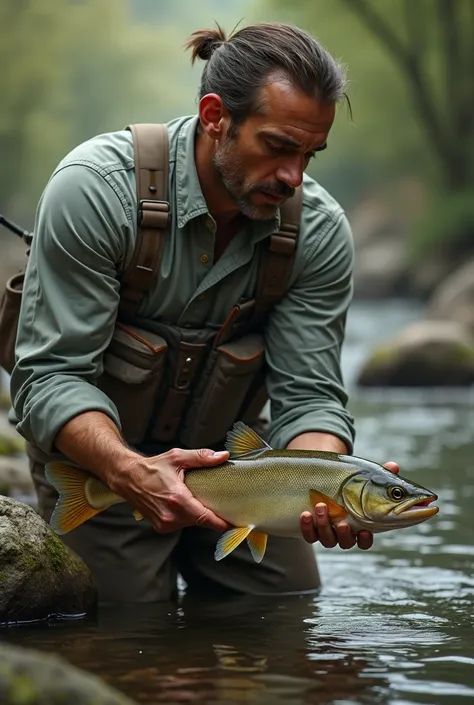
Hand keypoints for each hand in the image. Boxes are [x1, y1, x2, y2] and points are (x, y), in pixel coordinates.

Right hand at [113, 447, 230, 533]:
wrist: (128, 478)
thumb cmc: (152, 467)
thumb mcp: (177, 457)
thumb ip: (202, 458)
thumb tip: (223, 457)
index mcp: (177, 499)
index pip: (205, 518)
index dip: (222, 523)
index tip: (236, 523)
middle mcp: (171, 516)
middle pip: (201, 520)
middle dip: (211, 513)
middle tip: (222, 503)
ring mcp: (165, 524)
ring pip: (192, 523)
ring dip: (198, 514)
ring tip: (199, 499)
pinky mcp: (161, 527)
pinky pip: (182, 524)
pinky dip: (187, 516)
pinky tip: (187, 504)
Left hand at [300, 461, 399, 549]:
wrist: (328, 478)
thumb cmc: (353, 482)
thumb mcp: (366, 477)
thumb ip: (381, 474)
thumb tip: (394, 466)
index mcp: (360, 525)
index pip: (365, 540)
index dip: (365, 539)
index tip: (365, 531)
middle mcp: (344, 532)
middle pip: (345, 542)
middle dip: (344, 534)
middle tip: (343, 522)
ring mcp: (327, 531)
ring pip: (327, 539)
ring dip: (324, 525)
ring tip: (321, 506)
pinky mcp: (311, 528)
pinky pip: (309, 534)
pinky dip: (307, 526)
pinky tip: (306, 514)